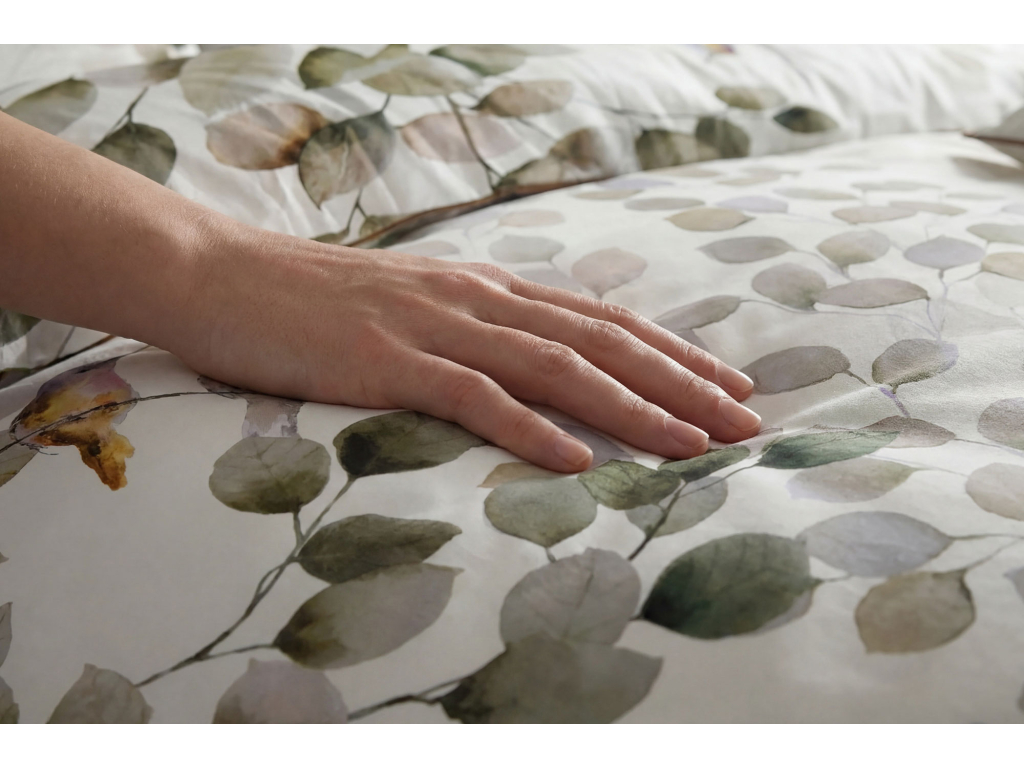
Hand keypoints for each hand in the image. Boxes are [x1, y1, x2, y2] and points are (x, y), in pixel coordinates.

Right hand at [179, 224, 760, 472]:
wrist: (220, 274)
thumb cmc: (315, 300)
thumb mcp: (412, 306)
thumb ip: (472, 328)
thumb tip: (526, 364)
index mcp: (486, 290)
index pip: (600, 321)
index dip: (672, 353)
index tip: (728, 384)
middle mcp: (477, 301)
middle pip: (599, 343)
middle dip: (680, 384)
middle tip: (745, 420)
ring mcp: (434, 328)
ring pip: (555, 367)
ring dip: (631, 407)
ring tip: (692, 444)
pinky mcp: (387, 361)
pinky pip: (473, 397)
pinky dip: (529, 429)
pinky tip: (576, 459)